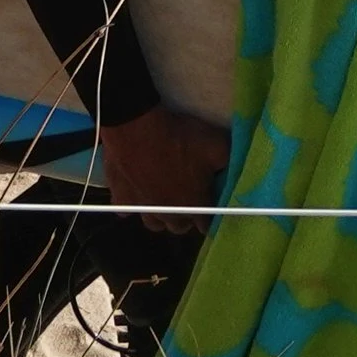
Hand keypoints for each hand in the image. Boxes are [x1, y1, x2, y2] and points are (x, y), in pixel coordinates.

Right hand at [96, 105, 229, 232]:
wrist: (137, 129)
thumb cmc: (180, 139)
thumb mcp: (217, 144)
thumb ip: (229, 162)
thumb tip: (235, 169)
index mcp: (194, 206)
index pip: (206, 225)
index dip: (210, 216)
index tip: (210, 204)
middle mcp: (169, 215)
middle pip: (179, 227)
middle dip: (186, 217)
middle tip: (188, 197)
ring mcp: (143, 210)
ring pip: (154, 223)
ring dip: (161, 215)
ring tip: (164, 198)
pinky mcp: (121, 200)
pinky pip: (127, 211)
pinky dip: (133, 205)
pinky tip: (137, 192)